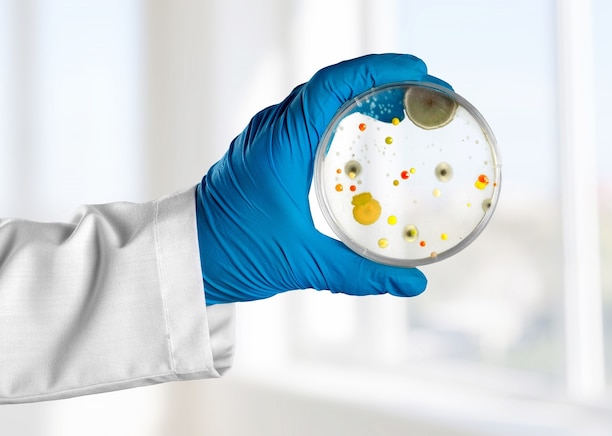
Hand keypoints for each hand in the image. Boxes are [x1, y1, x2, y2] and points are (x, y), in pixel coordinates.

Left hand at [196, 54, 446, 303]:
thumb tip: (413, 284)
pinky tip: (360, 135)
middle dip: (379, 80)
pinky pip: (305, 116)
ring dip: (358, 95)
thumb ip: (361, 275)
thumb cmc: (234, 254)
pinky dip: (338, 114)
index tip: (418, 71)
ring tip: (400, 107)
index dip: (377, 69)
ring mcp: (264, 138)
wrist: (187, 256)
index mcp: (280, 145)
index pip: (332, 85)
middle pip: (331, 84)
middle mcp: (271, 131)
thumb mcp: (303, 264)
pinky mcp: (262, 150)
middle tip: (422, 94)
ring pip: (317, 99)